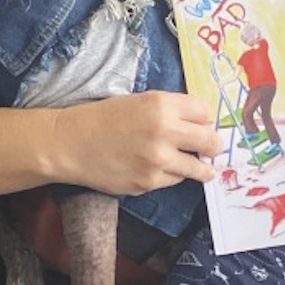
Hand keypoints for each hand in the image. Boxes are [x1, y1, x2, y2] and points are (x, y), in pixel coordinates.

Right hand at [52, 91, 218, 195]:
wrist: (71, 143)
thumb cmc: (104, 118)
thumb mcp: (140, 101)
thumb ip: (171, 110)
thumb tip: (202, 125)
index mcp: (161, 105)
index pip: (205, 112)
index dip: (204, 119)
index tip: (202, 125)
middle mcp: (164, 132)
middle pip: (211, 141)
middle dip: (213, 145)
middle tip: (211, 148)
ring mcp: (157, 161)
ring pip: (199, 168)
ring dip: (202, 168)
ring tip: (202, 167)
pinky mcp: (149, 183)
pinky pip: (175, 180)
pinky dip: (172, 175)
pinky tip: (160, 168)